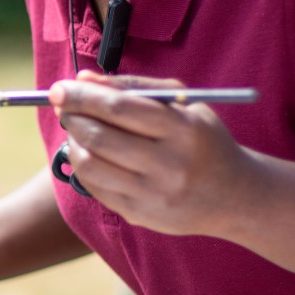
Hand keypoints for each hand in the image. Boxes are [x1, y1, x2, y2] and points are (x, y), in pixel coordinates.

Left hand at [50, 72, 263, 237]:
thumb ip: (134, 87)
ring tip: (77, 129)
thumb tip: (84, 79)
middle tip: (64, 106)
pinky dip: (83, 165)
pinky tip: (89, 152)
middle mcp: (169, 165)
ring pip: (90, 165)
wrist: (234, 195)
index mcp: (183, 130)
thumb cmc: (202, 139)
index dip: (83, 96)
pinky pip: (95, 188)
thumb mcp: (182, 104)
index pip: (119, 108)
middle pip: (100, 137)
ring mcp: (153, 195)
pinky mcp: (140, 215)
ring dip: (73, 141)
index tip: (60, 88)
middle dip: (72, 116)